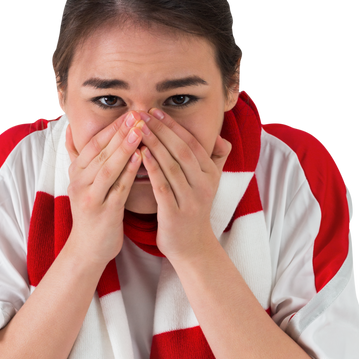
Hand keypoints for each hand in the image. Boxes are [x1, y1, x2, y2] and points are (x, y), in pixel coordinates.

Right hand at [64, 112, 144, 267]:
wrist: (87, 249)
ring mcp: (90, 198)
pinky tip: (141, 158)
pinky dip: (128, 171)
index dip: (110, 128)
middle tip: (137, 114)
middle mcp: (79, 183)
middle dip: (119, 132)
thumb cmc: (91, 214)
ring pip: (107, 167)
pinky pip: (117, 188)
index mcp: (76, 174)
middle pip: (100, 152)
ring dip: (124, 147)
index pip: (92, 144)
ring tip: (140, 130)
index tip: (128, 112)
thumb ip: (77, 157)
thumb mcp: (81, 183)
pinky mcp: (103, 212)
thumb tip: (69, 130)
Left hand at [138, 109, 231, 262]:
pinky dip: (152, 169)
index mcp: (210, 175)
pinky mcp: (175, 214)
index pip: (192, 144)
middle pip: (182, 151)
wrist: (193, 247)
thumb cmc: (195, 211)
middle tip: (142, 114)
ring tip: (138, 129)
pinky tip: (140, 155)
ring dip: (154, 145)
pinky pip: (162, 187)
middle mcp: (203, 186)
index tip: (156, 111)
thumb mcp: (211, 185)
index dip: (174, 126)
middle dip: (162, 131)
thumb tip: (221, 138)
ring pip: (172, 166)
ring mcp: (190, 200)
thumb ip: (216, 160)